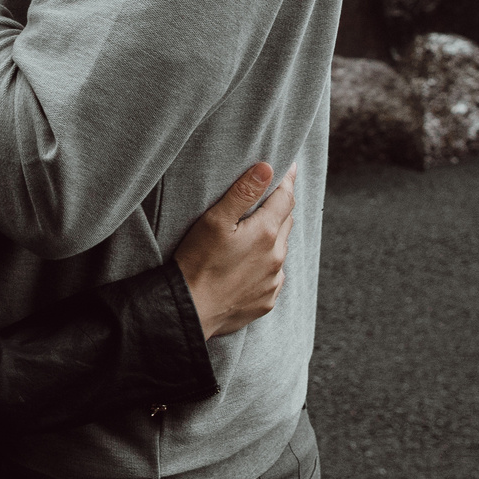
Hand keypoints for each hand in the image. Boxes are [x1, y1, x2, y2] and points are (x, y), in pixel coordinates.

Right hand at [171, 162, 298, 338]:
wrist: (190, 310)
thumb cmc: (197, 261)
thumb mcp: (214, 220)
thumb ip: (243, 193)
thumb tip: (267, 168)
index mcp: (266, 233)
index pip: (286, 198)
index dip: (287, 181)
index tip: (289, 168)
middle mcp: (276, 257)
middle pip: (286, 222)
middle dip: (280, 208)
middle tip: (269, 196)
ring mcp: (273, 281)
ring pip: (281, 250)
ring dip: (273, 238)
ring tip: (255, 233)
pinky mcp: (267, 300)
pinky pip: (273, 276)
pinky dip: (266, 265)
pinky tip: (249, 265)